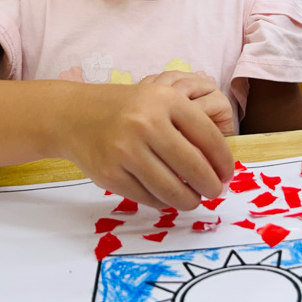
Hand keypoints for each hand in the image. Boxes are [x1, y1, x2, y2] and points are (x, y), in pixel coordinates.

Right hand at [59, 82, 233, 211]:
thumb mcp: (159, 100)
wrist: (74, 115)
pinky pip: (149, 198)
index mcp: (166, 100)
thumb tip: (219, 168)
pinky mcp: (111, 174)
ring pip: (172, 189)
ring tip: (193, 199)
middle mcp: (146, 123)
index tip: (227, 174)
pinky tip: (167, 197)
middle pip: (194, 168)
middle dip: (211, 186)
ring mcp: (125, 150)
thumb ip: (189, 126)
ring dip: (189, 200)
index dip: (224, 161)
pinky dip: (163, 202)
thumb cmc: (126, 109)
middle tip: (214, 191)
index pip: (209, 137)